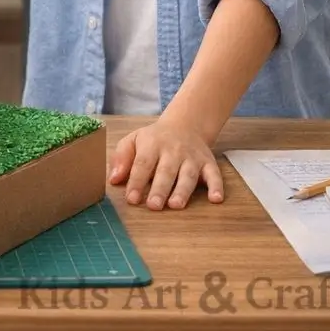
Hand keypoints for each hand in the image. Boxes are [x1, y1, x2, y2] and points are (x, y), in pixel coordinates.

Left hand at [108, 119, 223, 210]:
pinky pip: (214, 174)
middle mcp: (173, 150)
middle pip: (166, 171)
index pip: (143, 164)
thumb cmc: (154, 140)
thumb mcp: (133, 140)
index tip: (132, 198)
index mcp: (152, 144)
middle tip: (153, 206)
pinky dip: (216, 187)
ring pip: (188, 174)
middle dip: (160, 189)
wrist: (185, 124)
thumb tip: (113, 179)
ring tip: (176, 205)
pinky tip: (215, 199)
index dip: (137, 181)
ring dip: (182, 190)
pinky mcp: (208, 162)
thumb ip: (122, 158)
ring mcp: (192, 157)